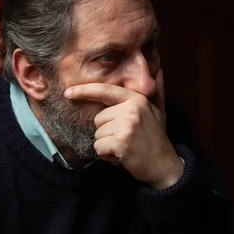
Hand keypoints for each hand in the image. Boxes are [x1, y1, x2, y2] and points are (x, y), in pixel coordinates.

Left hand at [64, 69, 183, 188]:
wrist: (164, 165)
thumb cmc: (157, 138)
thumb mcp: (159, 111)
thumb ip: (156, 90)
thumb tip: (159, 68)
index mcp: (136, 99)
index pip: (104, 90)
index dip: (84, 91)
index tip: (68, 92)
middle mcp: (131, 109)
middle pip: (98, 118)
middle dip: (107, 132)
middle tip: (126, 138)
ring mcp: (126, 125)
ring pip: (97, 134)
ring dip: (107, 144)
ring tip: (125, 146)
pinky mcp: (121, 142)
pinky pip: (98, 147)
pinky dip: (106, 155)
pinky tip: (122, 155)